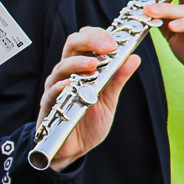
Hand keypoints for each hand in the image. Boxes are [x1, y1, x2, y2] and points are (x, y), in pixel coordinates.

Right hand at [38, 28, 145, 169]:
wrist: (74, 148)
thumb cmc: (89, 121)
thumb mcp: (109, 99)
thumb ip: (118, 79)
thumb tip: (134, 58)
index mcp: (82, 66)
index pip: (86, 40)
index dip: (99, 35)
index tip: (116, 41)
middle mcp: (68, 72)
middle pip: (73, 44)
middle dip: (90, 41)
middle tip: (107, 47)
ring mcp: (56, 86)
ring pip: (62, 65)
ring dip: (78, 63)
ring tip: (93, 66)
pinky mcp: (49, 104)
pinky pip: (52, 91)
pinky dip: (61, 86)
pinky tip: (71, 85)